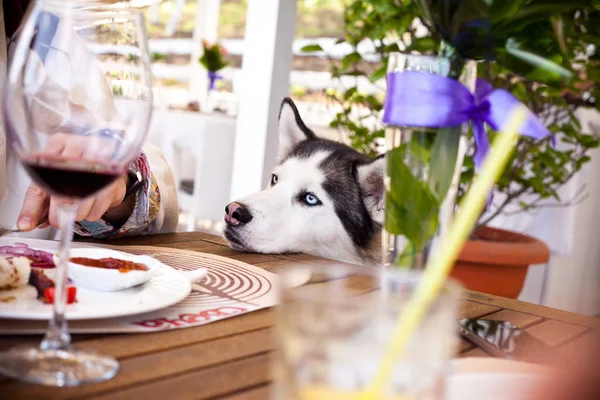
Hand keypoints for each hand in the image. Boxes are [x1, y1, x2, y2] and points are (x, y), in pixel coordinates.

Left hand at [17, 132, 135, 230]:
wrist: (105, 159)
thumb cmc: (73, 169)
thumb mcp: (48, 179)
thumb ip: (35, 203)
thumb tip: (24, 224)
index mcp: (58, 143)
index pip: (41, 178)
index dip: (36, 206)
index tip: (31, 223)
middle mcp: (80, 147)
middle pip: (64, 192)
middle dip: (60, 214)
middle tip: (59, 219)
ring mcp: (100, 160)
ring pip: (84, 203)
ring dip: (78, 214)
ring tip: (78, 205)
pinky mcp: (114, 175)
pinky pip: (99, 206)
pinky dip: (93, 212)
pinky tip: (93, 201)